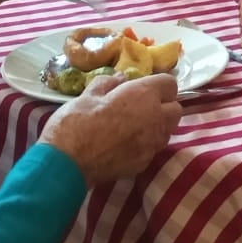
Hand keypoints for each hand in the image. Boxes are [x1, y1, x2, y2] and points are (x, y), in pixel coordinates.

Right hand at [40, 73, 181, 187]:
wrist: (67, 164)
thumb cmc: (76, 122)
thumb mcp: (88, 95)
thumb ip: (108, 83)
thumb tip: (120, 78)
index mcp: (144, 95)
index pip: (170, 83)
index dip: (157, 84)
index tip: (142, 87)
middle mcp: (155, 119)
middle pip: (175, 109)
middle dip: (163, 106)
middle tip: (140, 106)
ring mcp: (152, 145)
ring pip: (167, 131)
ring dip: (157, 125)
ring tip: (133, 125)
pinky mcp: (144, 164)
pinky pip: (152, 149)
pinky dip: (144, 145)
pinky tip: (124, 144)